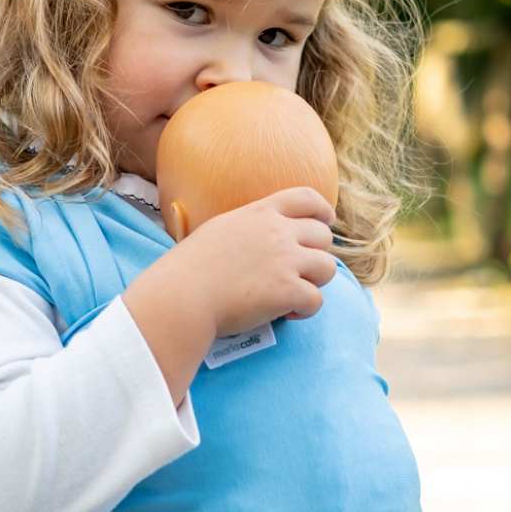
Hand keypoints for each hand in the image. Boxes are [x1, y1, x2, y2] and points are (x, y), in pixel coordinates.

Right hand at [178, 187, 336, 336]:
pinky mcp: (288, 291)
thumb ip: (248, 228)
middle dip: (316, 254)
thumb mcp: (220, 229)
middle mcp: (277, 232)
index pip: (306, 197)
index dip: (322, 210)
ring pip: (328, 267)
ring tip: (292, 294)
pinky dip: (304, 310)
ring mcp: (285, 261)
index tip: (326, 221)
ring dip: (314, 282)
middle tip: (299, 272)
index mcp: (260, 213)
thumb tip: (259, 238)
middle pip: (324, 236)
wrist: (182, 296)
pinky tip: (285, 313)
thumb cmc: (190, 268)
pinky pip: (317, 300)